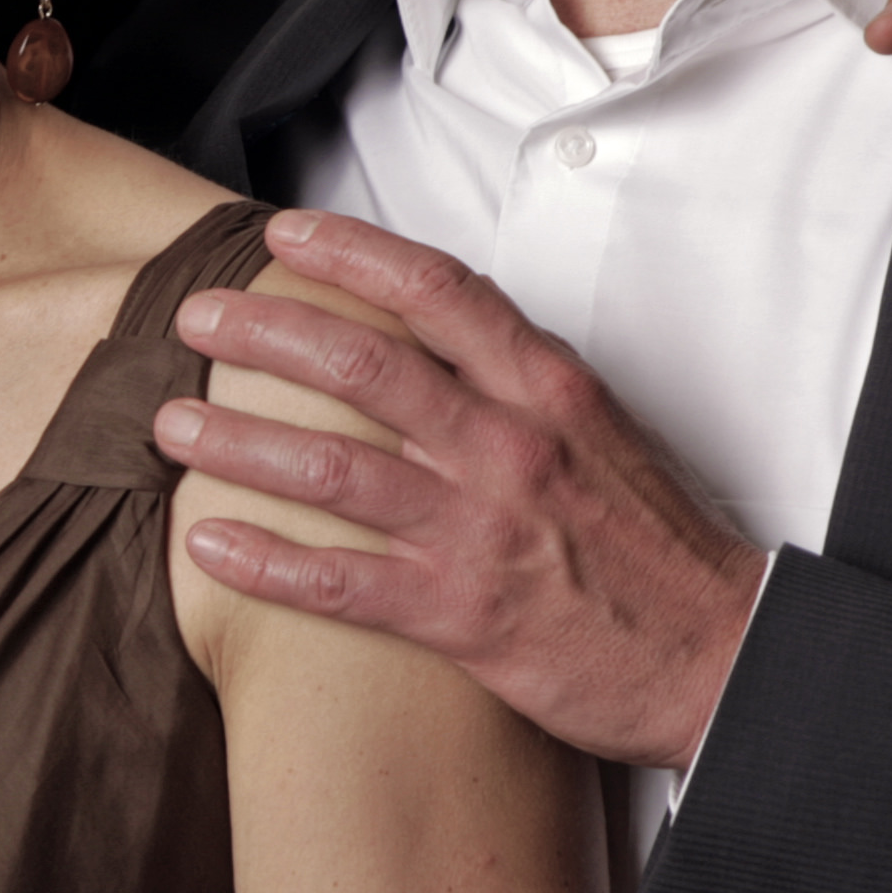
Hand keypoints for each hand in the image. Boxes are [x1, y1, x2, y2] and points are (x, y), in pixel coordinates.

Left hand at [150, 208, 765, 769]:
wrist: (722, 657)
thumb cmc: (657, 548)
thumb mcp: (601, 431)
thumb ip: (516, 382)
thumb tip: (434, 337)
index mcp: (546, 389)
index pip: (435, 290)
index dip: (349, 253)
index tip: (284, 235)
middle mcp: (508, 445)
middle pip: (360, 365)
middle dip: (261, 334)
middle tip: (194, 319)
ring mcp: (481, 529)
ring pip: (332, 468)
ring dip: (236, 443)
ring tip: (169, 426)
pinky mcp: (462, 614)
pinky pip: (340, 582)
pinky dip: (266, 562)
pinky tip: (208, 546)